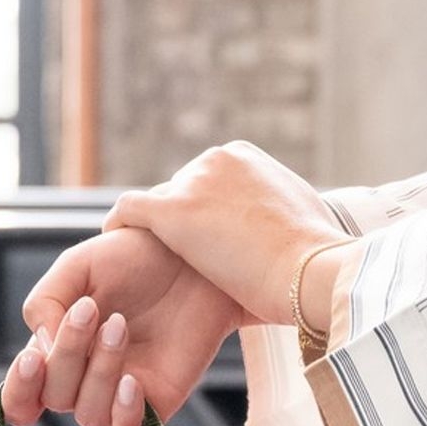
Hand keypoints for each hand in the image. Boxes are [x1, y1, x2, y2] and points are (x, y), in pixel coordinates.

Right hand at [0, 226, 245, 425]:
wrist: (190, 252)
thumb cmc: (131, 258)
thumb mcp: (76, 266)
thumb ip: (43, 302)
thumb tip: (41, 348)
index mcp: (58, 350)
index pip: (21, 397)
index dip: (19, 390)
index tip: (33, 359)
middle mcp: (85, 378)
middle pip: (55, 398)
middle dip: (67, 356)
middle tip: (90, 309)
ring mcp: (120, 391)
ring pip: (89, 414)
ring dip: (99, 372)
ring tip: (119, 326)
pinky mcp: (157, 400)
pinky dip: (124, 413)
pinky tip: (131, 381)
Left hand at [102, 140, 349, 326]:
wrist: (311, 269)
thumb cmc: (314, 252)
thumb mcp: (301, 212)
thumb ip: (278, 205)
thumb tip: (284, 218)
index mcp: (244, 156)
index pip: (206, 181)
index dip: (204, 212)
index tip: (206, 240)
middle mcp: (216, 159)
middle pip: (181, 192)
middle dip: (181, 221)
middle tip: (179, 259)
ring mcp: (193, 182)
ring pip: (159, 206)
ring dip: (157, 231)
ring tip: (148, 259)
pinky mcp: (173, 211)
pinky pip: (130, 212)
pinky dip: (119, 224)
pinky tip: (113, 243)